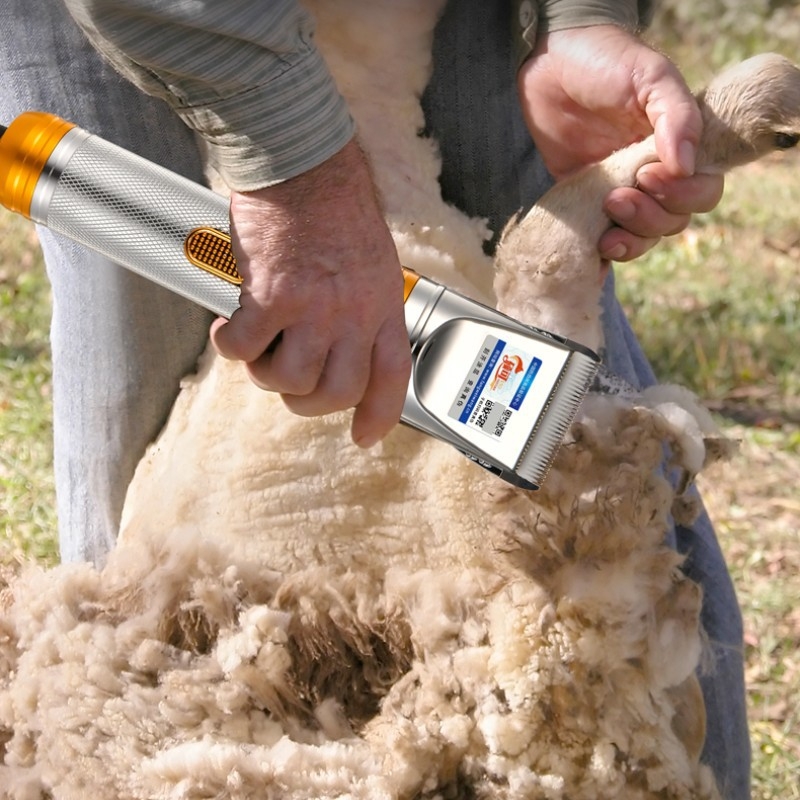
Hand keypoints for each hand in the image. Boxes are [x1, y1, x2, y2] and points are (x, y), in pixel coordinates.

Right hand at [210, 139, 410, 447]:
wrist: (300, 160)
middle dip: (308, 400)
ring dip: (268, 373)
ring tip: (260, 345)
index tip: (364, 435)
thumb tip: (342, 345)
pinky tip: (230, 326)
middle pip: (335, 392)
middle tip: (290, 379)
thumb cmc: (332, 202)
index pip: (392, 376)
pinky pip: (245, 349)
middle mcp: (353, 312)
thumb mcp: (372, 259)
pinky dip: (230, 346)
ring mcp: (313, 307)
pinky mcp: (270, 295)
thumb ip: (363, 305)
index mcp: (383, 303)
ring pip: (290, 380)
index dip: (379, 414)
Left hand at [517, 25, 723, 260]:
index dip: (683, 195)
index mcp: (680, 148)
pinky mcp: (587, 204)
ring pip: (643, 237)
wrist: (552, 65)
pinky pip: (605, 240)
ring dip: (630, 239)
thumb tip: (685, 167)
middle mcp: (655, 176)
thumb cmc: (607, 62)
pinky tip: (595, 247)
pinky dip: (604, 251)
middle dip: (650, 218)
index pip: (703, 191)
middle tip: (616, 197)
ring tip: (606, 213)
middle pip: (674, 220)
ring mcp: (621, 192)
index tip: (648, 175)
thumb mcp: (650, 77)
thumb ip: (676, 116)